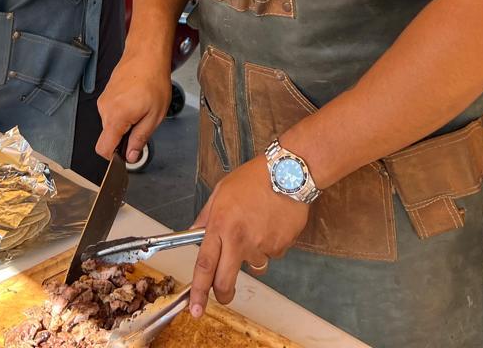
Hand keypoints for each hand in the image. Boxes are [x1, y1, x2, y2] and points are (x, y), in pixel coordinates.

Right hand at [95, 49, 171, 162]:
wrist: (146, 55)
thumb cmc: (153, 80)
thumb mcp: (154, 116)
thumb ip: (140, 138)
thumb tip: (131, 156)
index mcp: (116, 117)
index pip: (103, 149)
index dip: (114, 157)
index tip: (126, 155)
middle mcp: (104, 109)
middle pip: (108, 137)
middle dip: (124, 137)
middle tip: (143, 123)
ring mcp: (103, 101)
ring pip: (110, 124)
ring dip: (125, 124)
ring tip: (141, 108)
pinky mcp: (105, 95)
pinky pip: (111, 112)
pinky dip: (123, 113)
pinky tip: (136, 101)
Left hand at [188, 157, 308, 318]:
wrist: (288, 173)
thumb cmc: (254, 178)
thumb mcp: (221, 192)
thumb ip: (206, 216)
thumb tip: (194, 233)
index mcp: (220, 225)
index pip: (204, 265)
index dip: (198, 291)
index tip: (195, 309)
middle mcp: (239, 240)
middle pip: (225, 281)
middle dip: (223, 294)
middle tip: (223, 295)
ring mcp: (261, 246)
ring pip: (253, 266)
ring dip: (252, 256)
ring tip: (257, 227)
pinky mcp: (280, 247)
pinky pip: (271, 255)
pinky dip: (270, 245)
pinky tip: (272, 224)